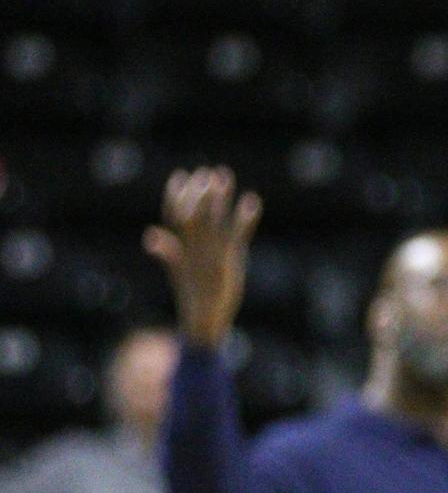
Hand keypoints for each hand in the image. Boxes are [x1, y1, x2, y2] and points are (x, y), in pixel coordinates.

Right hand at [143, 166, 261, 348]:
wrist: (204, 320)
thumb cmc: (193, 296)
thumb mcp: (178, 272)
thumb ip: (168, 252)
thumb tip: (150, 235)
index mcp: (180, 249)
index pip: (173, 216)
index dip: (175, 195)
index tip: (179, 175)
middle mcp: (194, 249)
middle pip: (194, 213)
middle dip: (200, 192)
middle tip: (208, 172)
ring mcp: (211, 255)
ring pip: (213, 219)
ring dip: (219, 198)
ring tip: (225, 176)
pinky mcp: (229, 262)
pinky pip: (237, 235)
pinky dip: (245, 218)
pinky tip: (252, 201)